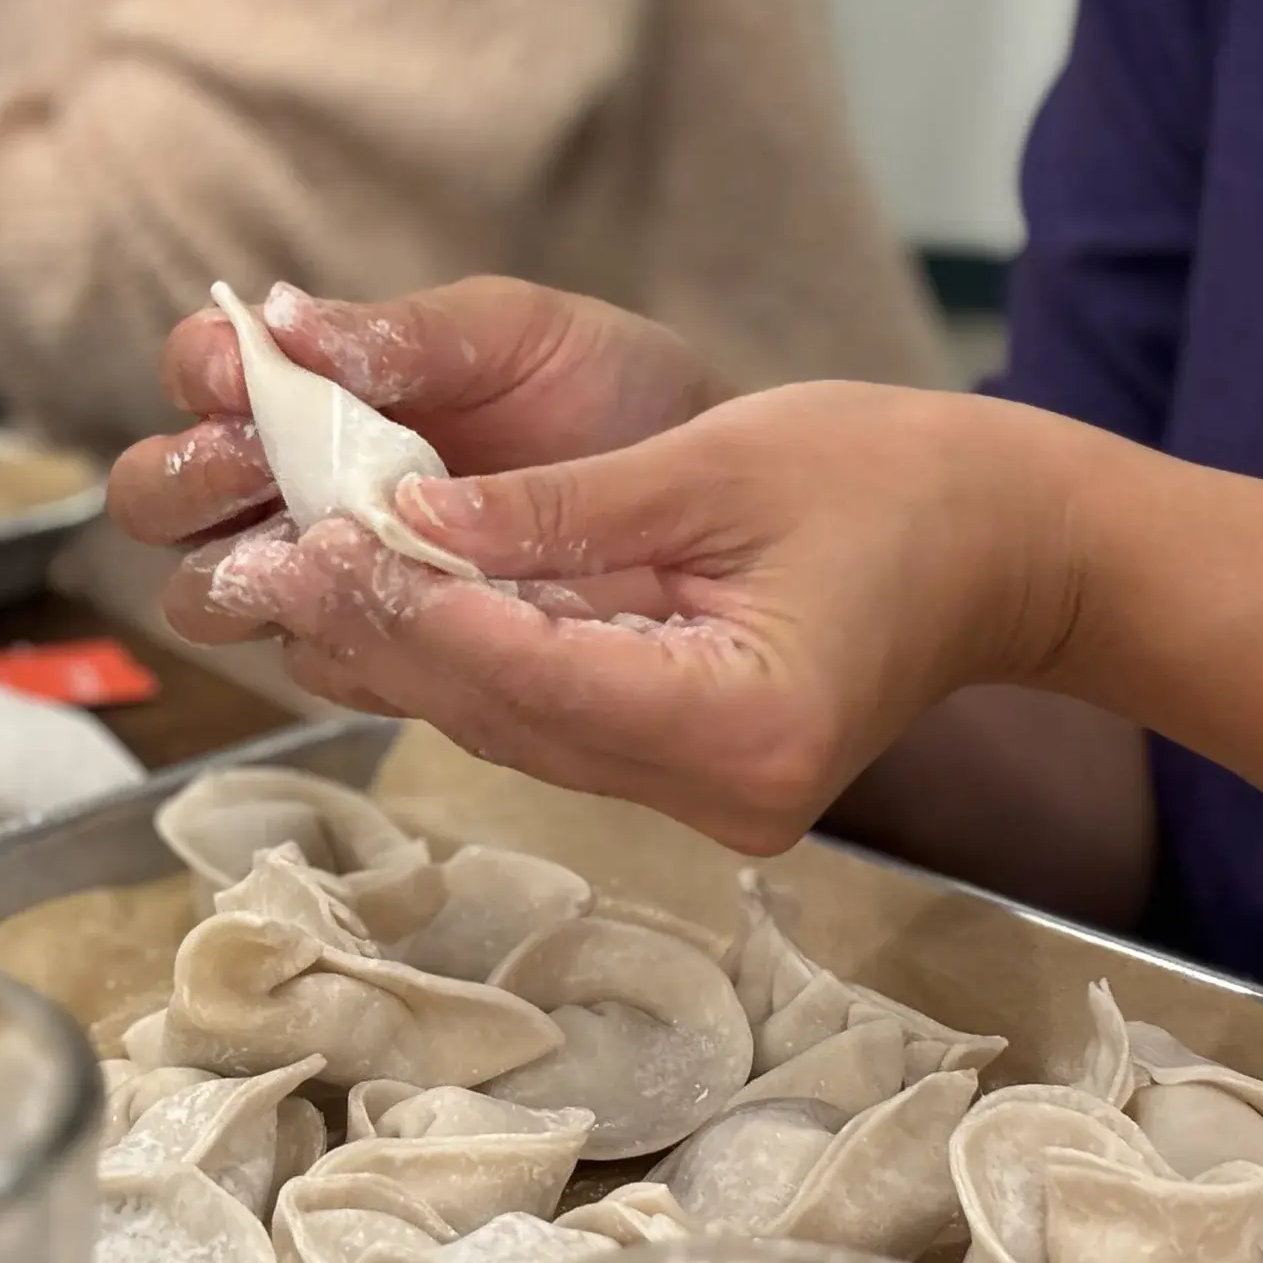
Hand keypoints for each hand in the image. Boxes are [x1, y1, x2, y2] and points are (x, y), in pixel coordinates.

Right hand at [106, 277, 732, 648]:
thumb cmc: (609, 395)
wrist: (710, 497)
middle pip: (165, 500)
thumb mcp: (518, 336)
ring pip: (216, 593)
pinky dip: (330, 638)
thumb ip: (406, 337)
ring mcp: (330, 576)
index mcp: (308, 386)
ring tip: (315, 552)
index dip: (203, 375)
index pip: (201, 374)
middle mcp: (292, 484)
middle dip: (190, 483)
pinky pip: (317, 660)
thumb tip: (282, 319)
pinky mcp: (384, 656)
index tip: (239, 375)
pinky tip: (379, 614)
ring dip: (243, 572)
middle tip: (257, 472)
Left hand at [201, 384, 1102, 855]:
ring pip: (509, 724)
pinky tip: (378, 595)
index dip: (409, 611)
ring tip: (288, 568)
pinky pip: (543, 716)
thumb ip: (563, 508)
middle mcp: (716, 791)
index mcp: (745, 728)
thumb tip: (406, 518)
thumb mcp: (726, 466)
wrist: (1007, 549)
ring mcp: (697, 796)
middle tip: (256, 558)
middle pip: (504, 715)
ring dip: (402, 647)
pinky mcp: (681, 771)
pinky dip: (464, 655)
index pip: (534, 675)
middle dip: (379, 631)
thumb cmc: (898, 483)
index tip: (301, 547)